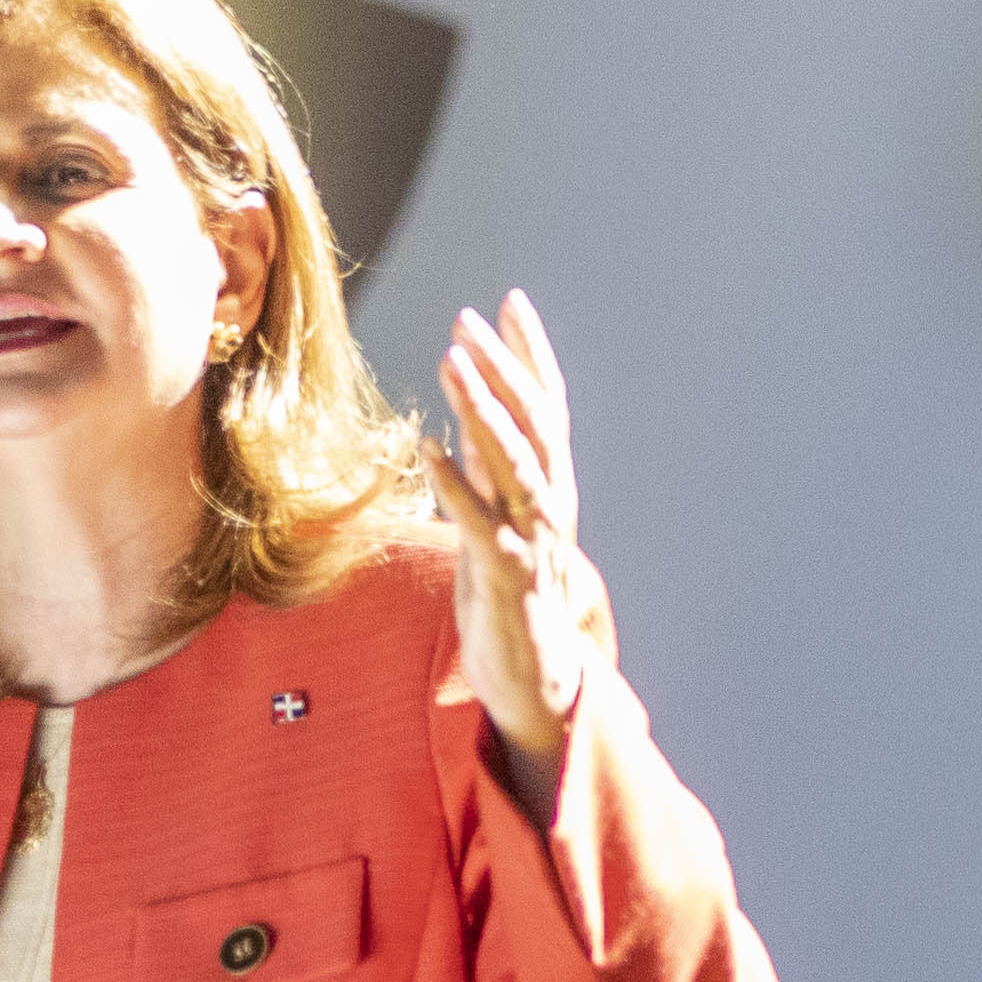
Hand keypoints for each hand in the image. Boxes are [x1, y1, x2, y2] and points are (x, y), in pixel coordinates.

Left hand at [430, 292, 594, 779]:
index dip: (531, 353)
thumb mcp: (500, 517)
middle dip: (504, 368)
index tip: (509, 300)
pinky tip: (430, 451)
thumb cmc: (511, 597)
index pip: (547, 406)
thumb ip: (491, 466)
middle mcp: (551, 506)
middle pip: (536, 423)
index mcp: (551, 487)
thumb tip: (471, 408)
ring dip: (484, 411)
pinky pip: (484, 525)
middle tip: (467, 322)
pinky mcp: (509, 580)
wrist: (535, 681)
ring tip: (452, 364)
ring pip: (517, 464)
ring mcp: (534, 541)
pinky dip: (459, 486)